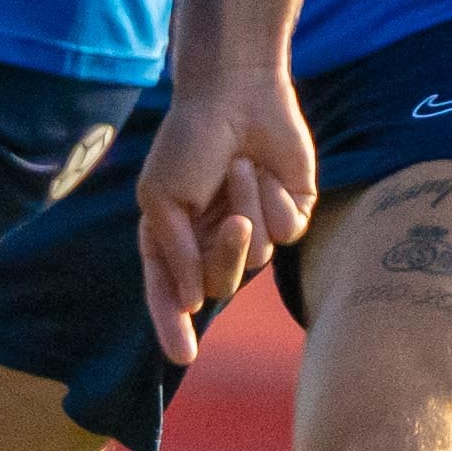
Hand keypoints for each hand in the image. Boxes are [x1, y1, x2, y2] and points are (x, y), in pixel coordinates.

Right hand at [131, 69, 321, 364]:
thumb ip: (174, 253)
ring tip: (242, 168)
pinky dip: (275, 201)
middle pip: (221, 282)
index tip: (182, 357)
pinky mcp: (290, 212)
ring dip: (249, 208)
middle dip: (226, 252)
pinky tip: (267, 171)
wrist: (236, 93)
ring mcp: (254, 227)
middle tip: (228, 217)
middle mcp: (214, 240)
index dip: (172, 326)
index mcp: (176, 238)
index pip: (171, 294)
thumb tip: (193, 301)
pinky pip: (287, 232)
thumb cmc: (190, 142)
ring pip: (258, 257)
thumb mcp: (161, 198)